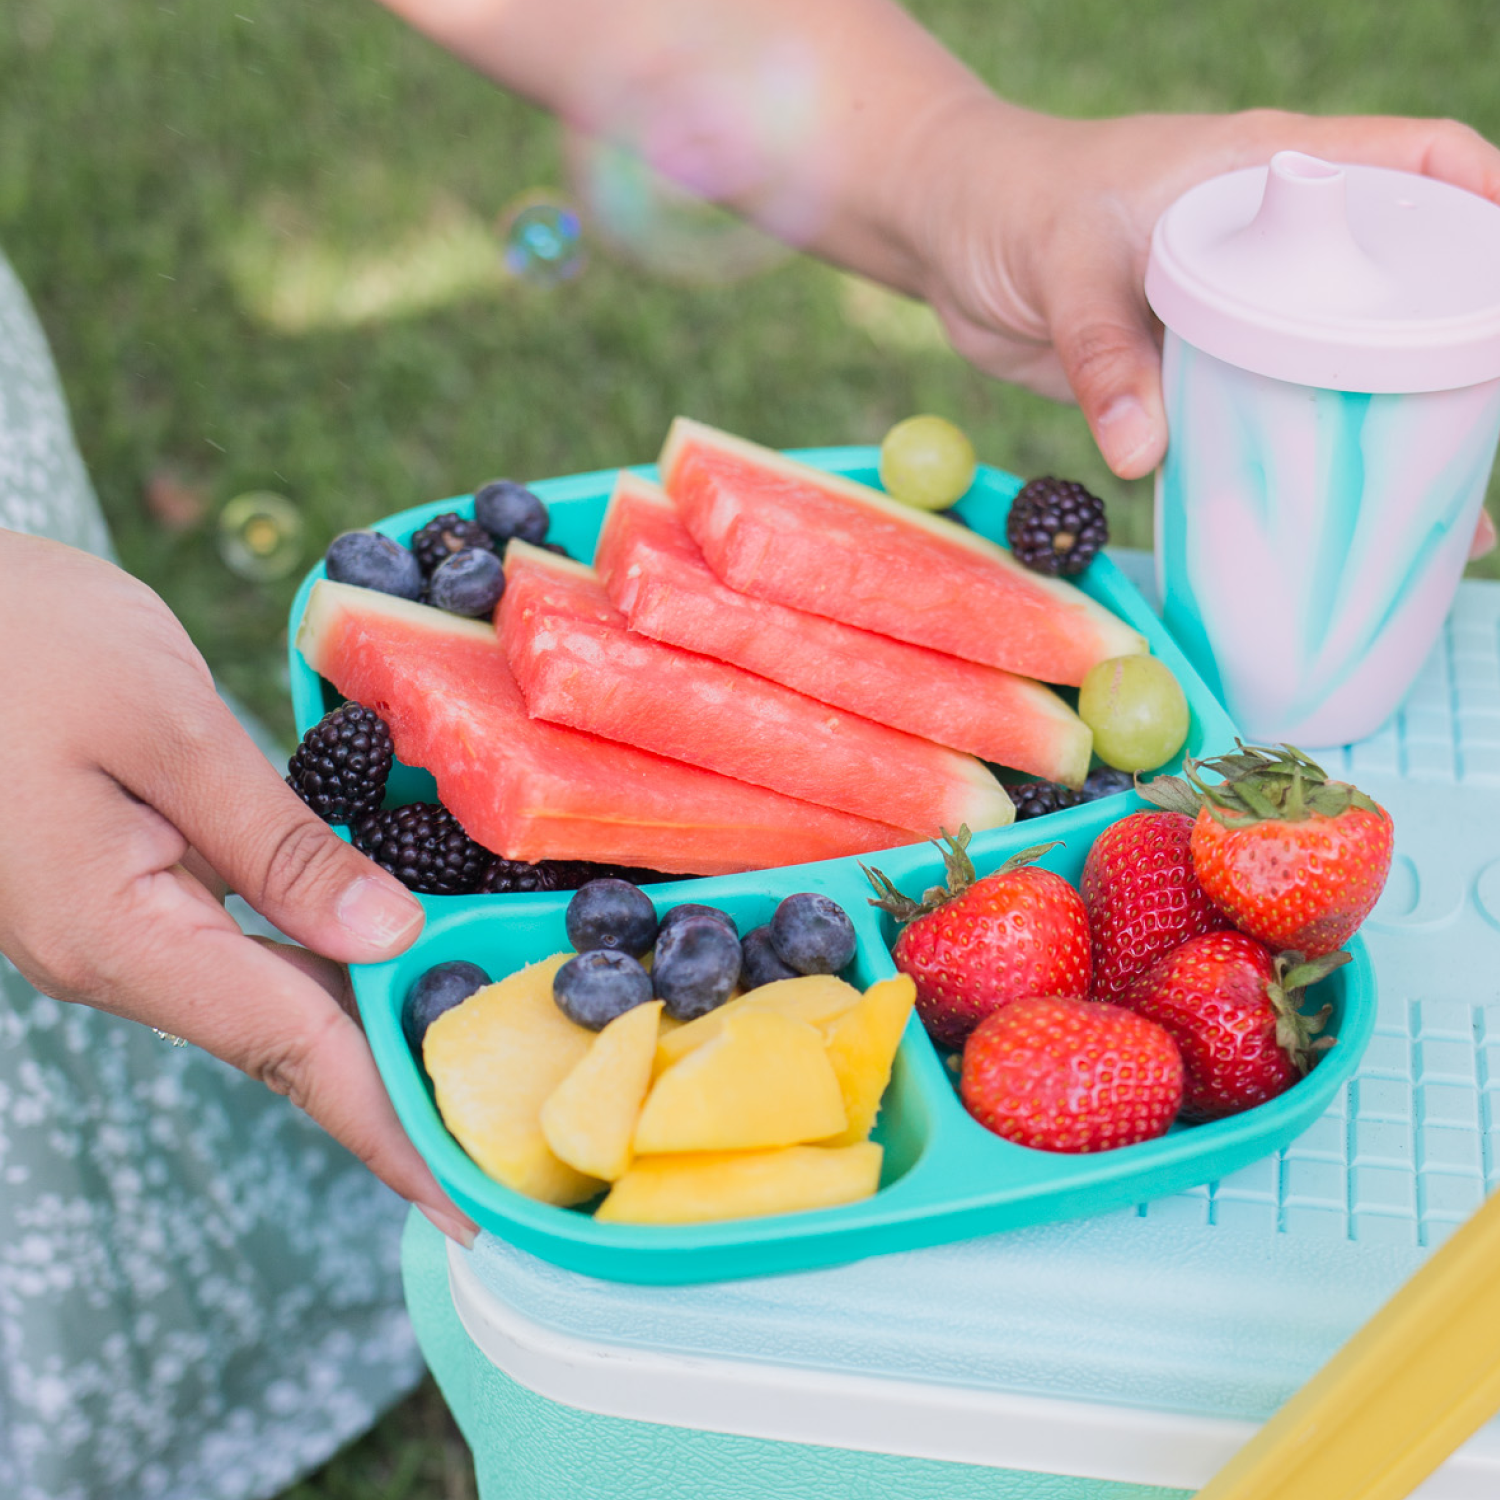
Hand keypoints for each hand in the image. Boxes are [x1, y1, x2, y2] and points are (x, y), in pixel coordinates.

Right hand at [0, 531, 474, 1244]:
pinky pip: (249, 943)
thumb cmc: (27, 646)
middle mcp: (124, 953)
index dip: (391, 1130)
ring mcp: (122, 924)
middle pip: (292, 1041)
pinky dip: (332, 957)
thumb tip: (388, 938)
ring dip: (372, 1025)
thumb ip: (279, 843)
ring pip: (274, 996)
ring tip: (477, 1055)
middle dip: (400, 1088)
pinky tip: (398, 950)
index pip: (293, 1055)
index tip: (466, 1201)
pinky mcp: (130, 884)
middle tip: (508, 1128)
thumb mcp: (167, 730)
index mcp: (122, 935)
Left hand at [905, 104, 1499, 481]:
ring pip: (1339, 360)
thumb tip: (1143, 453)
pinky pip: (1268, 412)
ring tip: (1442, 507)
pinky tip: (1330, 519)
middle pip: (1397, 282)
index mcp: (1268, 172)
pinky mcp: (1197, 369)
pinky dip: (1299, 461)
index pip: (1415, 163)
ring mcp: (1239, 309)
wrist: (950, 240)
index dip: (1483, 204)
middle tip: (1484, 431)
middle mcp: (1272, 239)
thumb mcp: (1062, 264)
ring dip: (1389, 425)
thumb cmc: (1012, 205)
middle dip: (1455, 350)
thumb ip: (1102, 349)